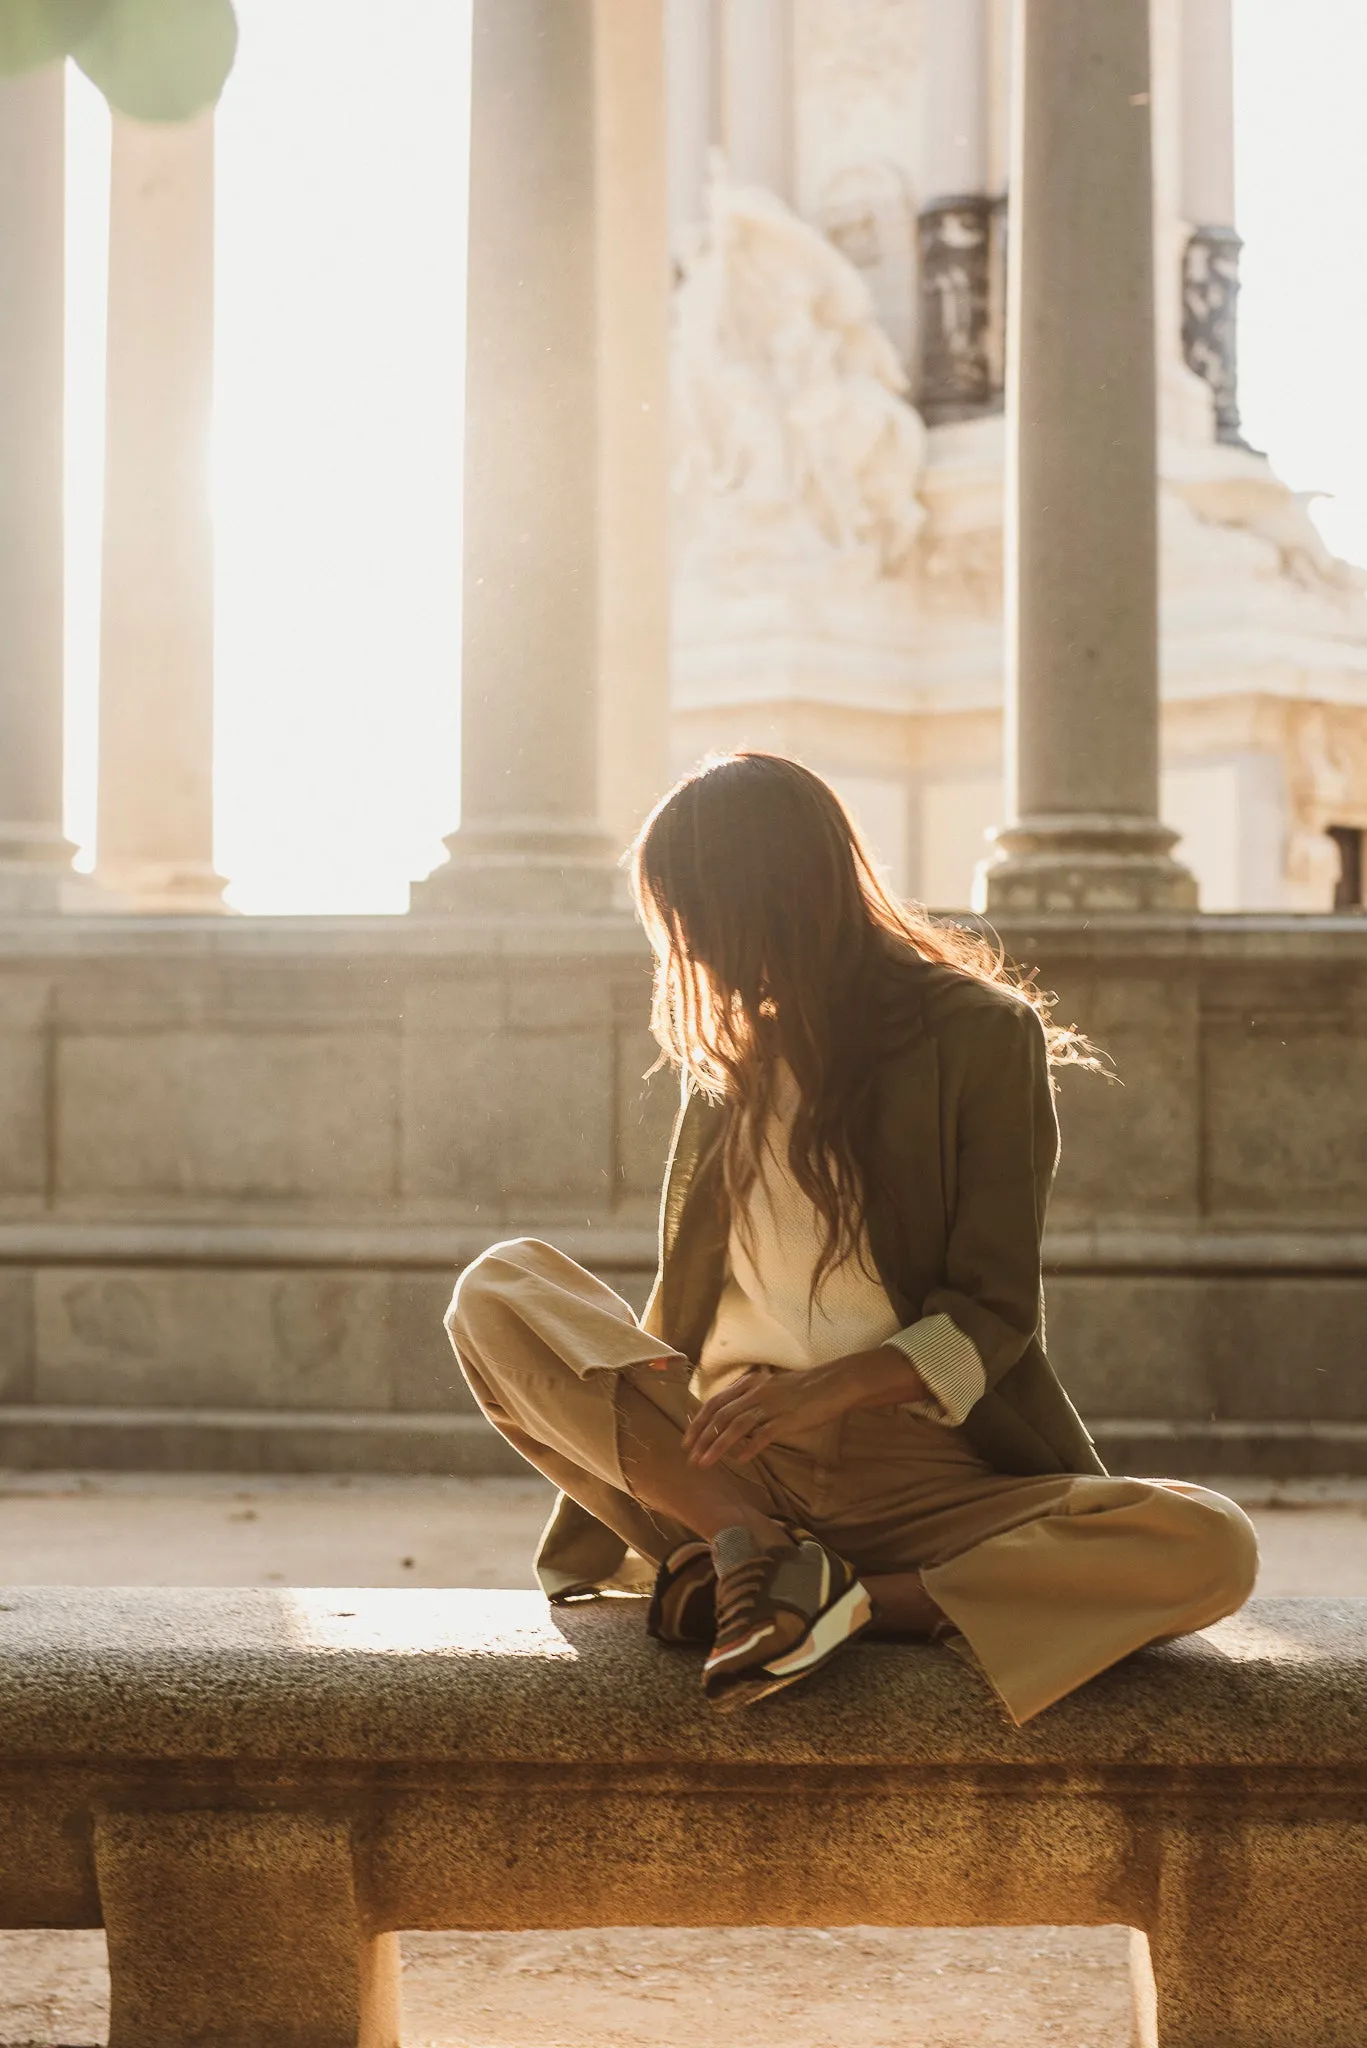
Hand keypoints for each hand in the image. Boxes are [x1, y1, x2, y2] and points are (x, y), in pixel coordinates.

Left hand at [682, 1359, 863, 1468]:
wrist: (834, 1383)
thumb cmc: (804, 1388)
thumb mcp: (771, 1388)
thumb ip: (751, 1399)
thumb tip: (733, 1418)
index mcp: (750, 1385)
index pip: (715, 1403)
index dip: (698, 1422)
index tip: (687, 1440)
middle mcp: (756, 1393)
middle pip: (720, 1416)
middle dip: (702, 1438)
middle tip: (690, 1457)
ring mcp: (771, 1405)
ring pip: (735, 1426)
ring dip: (717, 1446)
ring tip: (704, 1463)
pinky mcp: (787, 1418)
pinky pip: (763, 1434)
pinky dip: (749, 1447)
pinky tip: (739, 1460)